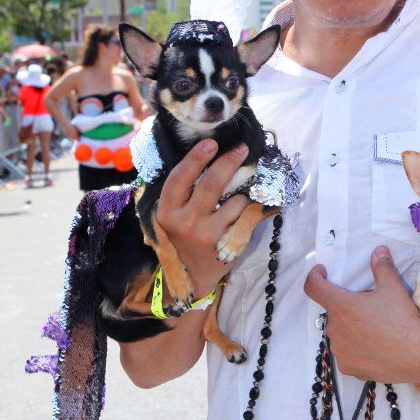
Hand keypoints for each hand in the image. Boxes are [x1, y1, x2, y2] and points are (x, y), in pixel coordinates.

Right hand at [156, 139, 250, 297]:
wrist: (192, 277)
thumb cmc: (183, 238)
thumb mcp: (173, 216)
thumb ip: (183, 192)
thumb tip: (206, 155)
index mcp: (167, 211)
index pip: (180, 177)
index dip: (196, 158)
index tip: (211, 142)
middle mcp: (185, 222)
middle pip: (211, 184)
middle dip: (229, 161)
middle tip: (241, 148)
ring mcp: (208, 234)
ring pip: (236, 201)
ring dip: (243, 192)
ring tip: (240, 194)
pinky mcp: (227, 244)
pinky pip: (247, 217)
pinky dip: (252, 208)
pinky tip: (251, 206)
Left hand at [304, 246, 419, 382]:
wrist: (418, 357)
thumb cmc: (403, 321)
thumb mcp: (393, 288)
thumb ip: (382, 267)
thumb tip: (378, 251)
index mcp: (340, 307)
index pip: (313, 287)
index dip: (315, 277)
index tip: (322, 273)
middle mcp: (334, 330)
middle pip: (334, 312)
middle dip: (346, 307)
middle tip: (369, 308)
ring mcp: (340, 351)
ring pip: (340, 334)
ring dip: (350, 328)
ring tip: (374, 329)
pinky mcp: (348, 368)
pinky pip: (346, 354)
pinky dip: (355, 348)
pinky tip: (374, 347)